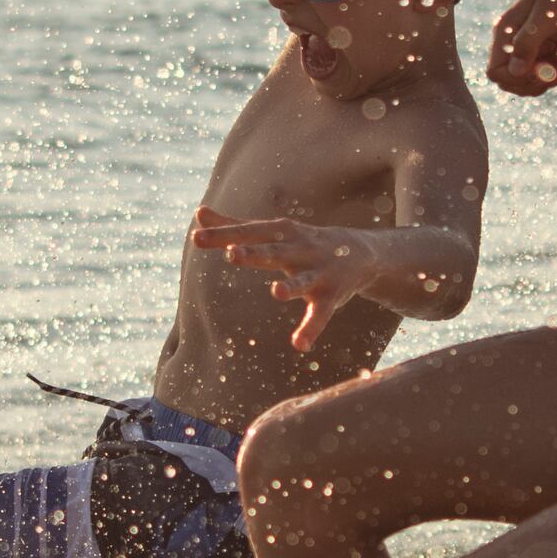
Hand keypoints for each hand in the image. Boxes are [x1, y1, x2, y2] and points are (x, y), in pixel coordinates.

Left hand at [192, 210, 389, 354]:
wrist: (359, 252)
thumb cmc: (303, 242)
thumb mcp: (272, 231)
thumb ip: (234, 225)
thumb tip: (199, 213)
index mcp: (282, 233)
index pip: (250, 233)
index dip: (224, 235)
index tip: (197, 237)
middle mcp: (300, 250)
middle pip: (274, 252)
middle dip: (255, 253)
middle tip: (232, 254)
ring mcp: (317, 274)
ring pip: (302, 282)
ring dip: (290, 287)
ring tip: (276, 293)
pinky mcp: (330, 297)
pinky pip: (320, 315)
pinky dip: (311, 329)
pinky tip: (299, 344)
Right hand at [483, 0, 556, 96]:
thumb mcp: (547, 17)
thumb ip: (528, 44)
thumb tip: (515, 74)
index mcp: (506, 29)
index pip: (496, 71)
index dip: (518, 78)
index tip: (543, 68)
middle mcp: (513, 38)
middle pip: (513, 79)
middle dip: (537, 80)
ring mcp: (531, 42)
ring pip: (531, 77)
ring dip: (552, 74)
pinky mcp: (547, 44)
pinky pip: (546, 70)